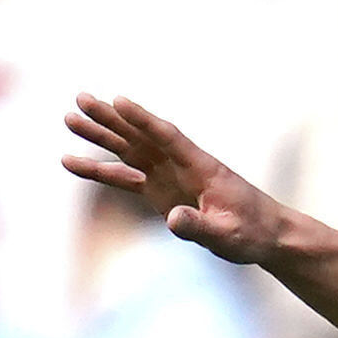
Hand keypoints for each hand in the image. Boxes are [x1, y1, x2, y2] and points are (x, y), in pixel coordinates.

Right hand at [62, 94, 290, 266]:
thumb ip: (200, 227)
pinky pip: (125, 178)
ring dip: (101, 135)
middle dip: (112, 119)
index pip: (168, 137)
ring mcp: (169, 177)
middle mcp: (182, 166)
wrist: (266, 237)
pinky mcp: (161, 193)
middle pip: (142, 136)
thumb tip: (172, 220)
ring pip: (129, 150)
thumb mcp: (228, 234)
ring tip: (70, 118)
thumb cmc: (254, 233)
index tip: (119, 101)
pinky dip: (100, 170)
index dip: (143, 120)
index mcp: (202, 167)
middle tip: (81, 99)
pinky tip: (71, 162)